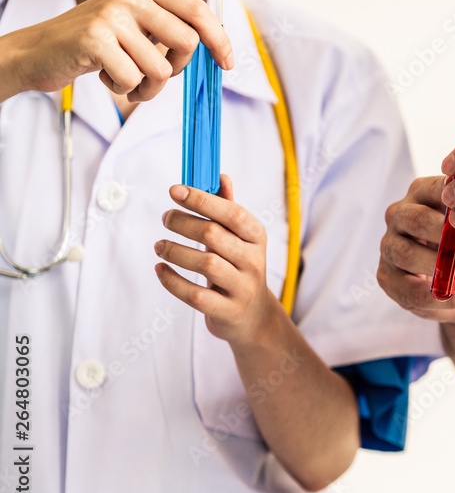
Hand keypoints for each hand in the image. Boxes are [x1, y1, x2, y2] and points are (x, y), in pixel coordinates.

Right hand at [10, 0, 232, 101]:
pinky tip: (105, 76)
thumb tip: (218, 48)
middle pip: (187, 42)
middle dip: (178, 68)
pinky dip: (123, 88)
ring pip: (161, 68)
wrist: (39, 50)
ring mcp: (111, 15)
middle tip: (156, 75)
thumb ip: (169, 28)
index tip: (227, 64)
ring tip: (127, 81)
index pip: (197, 11)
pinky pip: (133, 80)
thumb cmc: (97, 44)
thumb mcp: (135, 25)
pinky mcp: (95, 40)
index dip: (220, 39)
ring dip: (148, 87)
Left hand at [155, 175, 281, 346]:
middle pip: (213, 234)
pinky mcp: (227, 311)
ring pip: (205, 264)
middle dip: (182, 222)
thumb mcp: (240, 239)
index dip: (203, 199)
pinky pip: (194, 294)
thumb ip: (228, 209)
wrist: (253, 316)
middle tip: (166, 218)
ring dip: (175, 251)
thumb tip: (221, 176)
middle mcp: (254, 261)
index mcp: (257, 237)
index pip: (233, 213)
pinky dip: (172, 280)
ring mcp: (242, 288)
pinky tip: (161, 269)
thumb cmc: (239, 269)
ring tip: (160, 246)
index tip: (175, 190)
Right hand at [378, 175, 454, 322]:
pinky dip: (447, 297)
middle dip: (451, 238)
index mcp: (421, 193)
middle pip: (416, 221)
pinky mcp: (388, 279)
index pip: (435, 190)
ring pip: (408, 256)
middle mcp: (398, 215)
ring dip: (447, 268)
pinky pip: (413, 292)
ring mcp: (389, 247)